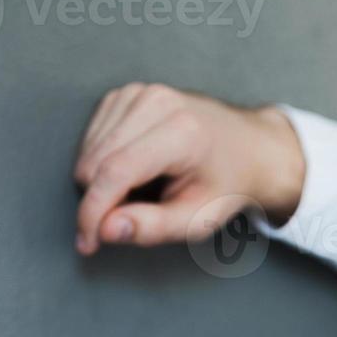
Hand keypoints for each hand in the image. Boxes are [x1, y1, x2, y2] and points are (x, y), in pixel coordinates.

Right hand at [72, 82, 304, 254]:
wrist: (248, 147)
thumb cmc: (225, 185)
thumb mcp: (199, 218)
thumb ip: (154, 228)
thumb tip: (106, 229)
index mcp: (181, 131)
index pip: (115, 172)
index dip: (93, 212)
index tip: (88, 243)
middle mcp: (157, 103)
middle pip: (94, 163)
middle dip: (100, 200)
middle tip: (134, 214)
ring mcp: (140, 93)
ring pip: (88, 152)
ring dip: (101, 182)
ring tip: (143, 189)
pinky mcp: (127, 94)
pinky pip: (91, 138)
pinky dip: (103, 162)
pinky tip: (136, 168)